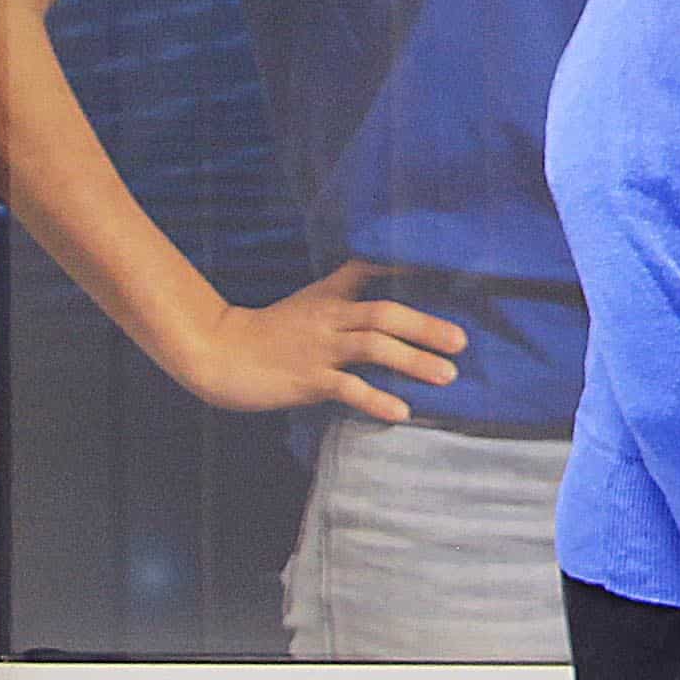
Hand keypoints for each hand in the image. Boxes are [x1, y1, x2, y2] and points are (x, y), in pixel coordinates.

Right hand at [163, 258, 465, 420]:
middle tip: (461, 341)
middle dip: (425, 326)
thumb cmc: (267, 334)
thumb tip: (387, 307)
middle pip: (384, 314)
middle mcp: (328, 318)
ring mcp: (318, 349)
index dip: (405, 267)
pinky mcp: (306, 380)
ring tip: (447, 376)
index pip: (369, 271)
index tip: (444, 269)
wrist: (217, 353)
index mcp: (329, 298)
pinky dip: (376, 399)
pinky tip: (401, 411)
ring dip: (413, 361)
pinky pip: (347, 388)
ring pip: (373, 348)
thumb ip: (343, 299)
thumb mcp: (307, 306)